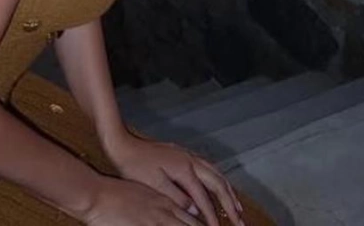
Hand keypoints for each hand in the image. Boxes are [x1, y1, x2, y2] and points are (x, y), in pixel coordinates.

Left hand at [104, 131, 244, 225]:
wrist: (124, 145)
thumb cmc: (135, 165)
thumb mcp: (155, 184)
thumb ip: (177, 197)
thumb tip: (196, 209)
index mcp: (184, 168)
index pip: (204, 198)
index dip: (212, 217)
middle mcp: (190, 160)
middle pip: (218, 183)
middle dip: (230, 203)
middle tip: (240, 221)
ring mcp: (188, 155)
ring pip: (216, 173)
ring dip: (228, 190)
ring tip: (236, 206)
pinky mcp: (183, 154)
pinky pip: (209, 168)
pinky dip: (218, 180)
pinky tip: (218, 187)